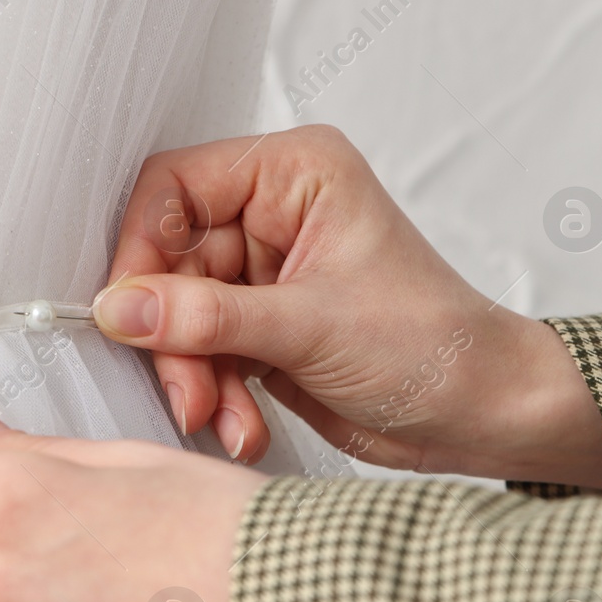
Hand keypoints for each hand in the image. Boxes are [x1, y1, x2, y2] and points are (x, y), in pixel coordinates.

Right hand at [96, 124, 601, 489]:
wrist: (481, 413)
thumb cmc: (433, 344)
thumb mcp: (311, 326)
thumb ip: (207, 316)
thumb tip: (119, 306)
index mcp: (295, 175)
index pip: (175, 186)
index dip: (141, 248)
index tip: (129, 311)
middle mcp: (276, 215)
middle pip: (169, 261)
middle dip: (175, 336)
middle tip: (191, 392)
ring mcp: (267, 274)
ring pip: (180, 315)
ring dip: (194, 375)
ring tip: (225, 419)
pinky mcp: (265, 328)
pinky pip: (204, 353)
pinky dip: (215, 394)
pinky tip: (244, 426)